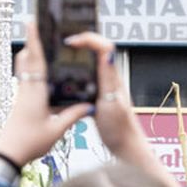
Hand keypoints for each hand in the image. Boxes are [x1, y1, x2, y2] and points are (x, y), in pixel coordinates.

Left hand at [0, 14, 91, 167]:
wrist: (9, 154)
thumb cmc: (30, 143)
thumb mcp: (56, 130)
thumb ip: (72, 116)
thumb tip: (89, 105)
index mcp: (35, 93)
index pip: (35, 61)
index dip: (34, 40)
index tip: (31, 23)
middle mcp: (26, 89)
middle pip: (27, 59)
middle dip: (31, 42)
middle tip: (36, 25)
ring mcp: (21, 94)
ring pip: (24, 68)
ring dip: (30, 54)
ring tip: (39, 43)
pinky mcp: (20, 101)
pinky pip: (26, 78)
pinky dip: (32, 68)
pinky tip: (39, 71)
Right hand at [64, 31, 178, 186]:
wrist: (125, 147)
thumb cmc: (120, 129)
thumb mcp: (111, 102)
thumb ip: (108, 78)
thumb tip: (108, 52)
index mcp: (113, 77)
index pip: (103, 46)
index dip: (86, 38)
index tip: (69, 42)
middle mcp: (109, 77)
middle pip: (96, 49)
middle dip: (80, 41)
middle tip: (61, 44)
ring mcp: (104, 86)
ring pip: (91, 62)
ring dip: (77, 55)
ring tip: (60, 56)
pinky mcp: (98, 95)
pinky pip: (87, 76)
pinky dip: (76, 72)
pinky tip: (65, 80)